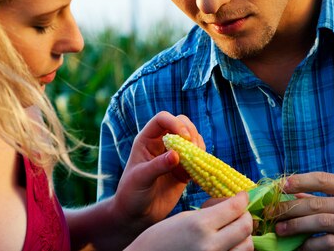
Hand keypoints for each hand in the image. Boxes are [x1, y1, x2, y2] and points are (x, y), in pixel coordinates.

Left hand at [112, 111, 203, 231]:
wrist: (137, 214)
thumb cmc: (131, 194)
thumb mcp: (141, 179)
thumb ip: (158, 166)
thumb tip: (176, 155)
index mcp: (147, 140)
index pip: (162, 119)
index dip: (175, 123)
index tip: (185, 137)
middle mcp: (161, 143)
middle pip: (181, 123)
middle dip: (191, 132)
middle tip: (194, 148)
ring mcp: (174, 155)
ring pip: (193, 138)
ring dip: (198, 146)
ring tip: (196, 162)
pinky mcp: (183, 168)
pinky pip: (198, 157)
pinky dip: (202, 161)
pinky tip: (195, 174)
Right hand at [126, 191, 253, 250]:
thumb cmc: (158, 238)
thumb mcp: (182, 218)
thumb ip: (208, 213)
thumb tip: (229, 206)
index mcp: (200, 225)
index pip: (235, 208)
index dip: (242, 199)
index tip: (243, 195)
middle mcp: (211, 245)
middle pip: (245, 227)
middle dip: (245, 215)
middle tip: (239, 211)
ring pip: (247, 246)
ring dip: (243, 234)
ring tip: (231, 228)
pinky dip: (237, 248)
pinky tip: (226, 242)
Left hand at [270, 172, 333, 249]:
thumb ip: (327, 197)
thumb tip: (291, 194)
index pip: (322, 179)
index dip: (298, 181)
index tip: (280, 186)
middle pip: (317, 203)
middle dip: (288, 208)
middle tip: (270, 213)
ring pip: (321, 223)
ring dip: (295, 226)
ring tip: (279, 230)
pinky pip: (329, 244)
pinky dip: (309, 245)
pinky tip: (298, 247)